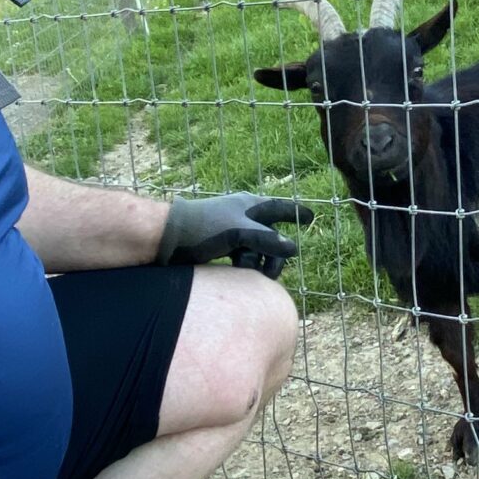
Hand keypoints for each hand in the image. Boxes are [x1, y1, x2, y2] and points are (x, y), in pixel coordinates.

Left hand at [157, 193, 314, 278]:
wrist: (167, 238)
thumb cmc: (204, 228)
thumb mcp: (239, 233)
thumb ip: (268, 241)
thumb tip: (294, 248)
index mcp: (250, 205)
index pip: (280, 207)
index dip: (297, 212)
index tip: (311, 217)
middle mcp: (244, 217)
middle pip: (272, 237)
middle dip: (274, 255)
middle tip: (271, 273)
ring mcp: (233, 232)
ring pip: (258, 250)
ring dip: (258, 263)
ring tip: (249, 273)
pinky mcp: (222, 247)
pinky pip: (244, 258)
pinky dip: (244, 266)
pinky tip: (238, 273)